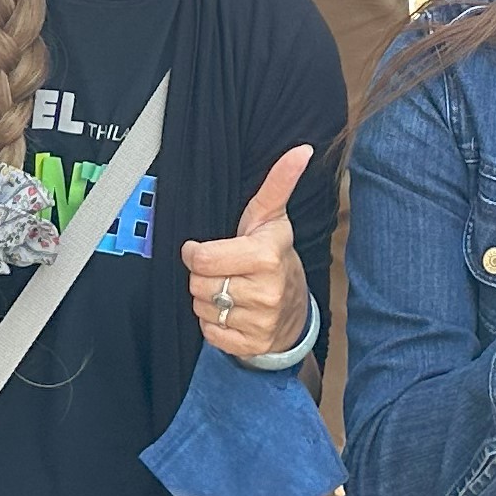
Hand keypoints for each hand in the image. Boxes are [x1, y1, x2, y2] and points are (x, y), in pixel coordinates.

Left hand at [181, 143, 314, 362]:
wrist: (296, 309)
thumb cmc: (276, 255)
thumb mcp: (272, 218)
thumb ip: (278, 183)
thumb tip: (301, 150)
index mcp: (266, 255)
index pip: (203, 259)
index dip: (195, 253)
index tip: (201, 248)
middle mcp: (266, 291)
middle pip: (198, 285)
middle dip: (203, 276)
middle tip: (222, 270)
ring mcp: (261, 322)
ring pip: (202, 310)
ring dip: (207, 300)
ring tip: (228, 289)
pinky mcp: (252, 345)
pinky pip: (210, 334)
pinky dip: (213, 325)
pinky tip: (230, 311)